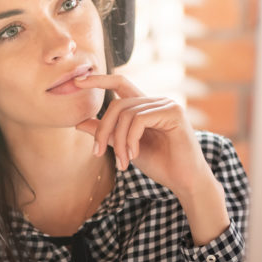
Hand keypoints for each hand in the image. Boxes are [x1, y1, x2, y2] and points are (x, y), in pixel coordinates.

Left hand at [74, 73, 209, 195]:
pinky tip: (133, 155)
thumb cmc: (160, 164)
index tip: (77, 81)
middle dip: (103, 130)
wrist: (185, 180)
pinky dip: (130, 139)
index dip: (99, 80)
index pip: (120, 83)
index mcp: (145, 107)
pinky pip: (139, 119)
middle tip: (96, 153)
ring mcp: (167, 104)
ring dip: (118, 141)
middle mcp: (156, 101)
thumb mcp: (125, 147)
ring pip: (127, 114)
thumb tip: (79, 122)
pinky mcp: (174, 112)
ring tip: (122, 162)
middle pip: (118, 104)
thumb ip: (106, 134)